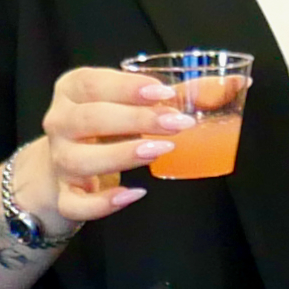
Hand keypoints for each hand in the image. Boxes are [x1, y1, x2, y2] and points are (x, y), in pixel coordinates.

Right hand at [32, 65, 194, 228]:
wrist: (70, 161)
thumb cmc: (108, 124)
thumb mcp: (130, 101)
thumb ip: (171, 94)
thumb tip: (229, 85)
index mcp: (71, 90)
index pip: (91, 83)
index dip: (127, 87)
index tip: (164, 93)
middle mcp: (59, 123)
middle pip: (88, 119)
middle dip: (136, 120)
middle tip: (177, 124)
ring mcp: (59, 161)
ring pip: (79, 160)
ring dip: (122, 155)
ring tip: (161, 151)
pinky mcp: (64, 194)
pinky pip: (76, 204)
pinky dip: (102, 203)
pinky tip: (133, 194)